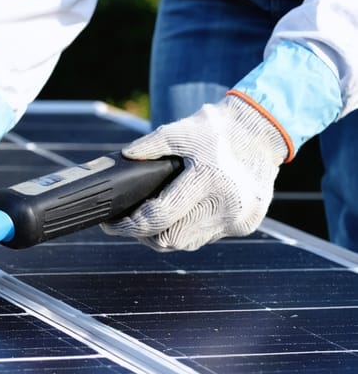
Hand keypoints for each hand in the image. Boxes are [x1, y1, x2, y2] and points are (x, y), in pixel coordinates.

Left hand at [101, 94, 288, 250]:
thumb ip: (149, 145)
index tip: (111, 224)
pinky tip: (180, 216)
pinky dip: (188, 230)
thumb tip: (124, 159)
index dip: (128, 225)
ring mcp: (237, 219)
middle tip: (129, 223)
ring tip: (152, 218)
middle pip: (169, 240)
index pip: (158, 217)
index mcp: (207, 180)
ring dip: (165, 235)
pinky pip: (205, 238)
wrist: (262, 133)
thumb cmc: (217, 130)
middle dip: (144, 234)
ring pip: (186, 243)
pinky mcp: (245, 225)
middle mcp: (225, 205)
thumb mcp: (179, 130)